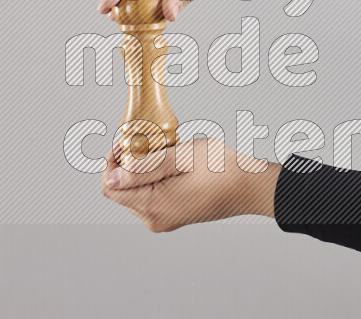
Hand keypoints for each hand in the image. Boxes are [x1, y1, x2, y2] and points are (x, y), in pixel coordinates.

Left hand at [100, 138, 281, 231]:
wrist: (251, 186)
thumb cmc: (223, 169)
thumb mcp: (180, 157)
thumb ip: (144, 167)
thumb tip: (112, 178)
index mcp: (153, 206)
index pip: (110, 187)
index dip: (112, 161)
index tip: (126, 142)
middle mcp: (155, 218)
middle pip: (121, 190)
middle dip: (127, 164)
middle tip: (148, 143)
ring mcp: (164, 218)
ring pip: (135, 192)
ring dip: (142, 170)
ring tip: (164, 152)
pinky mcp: (173, 214)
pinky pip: (150, 196)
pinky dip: (153, 178)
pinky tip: (172, 164)